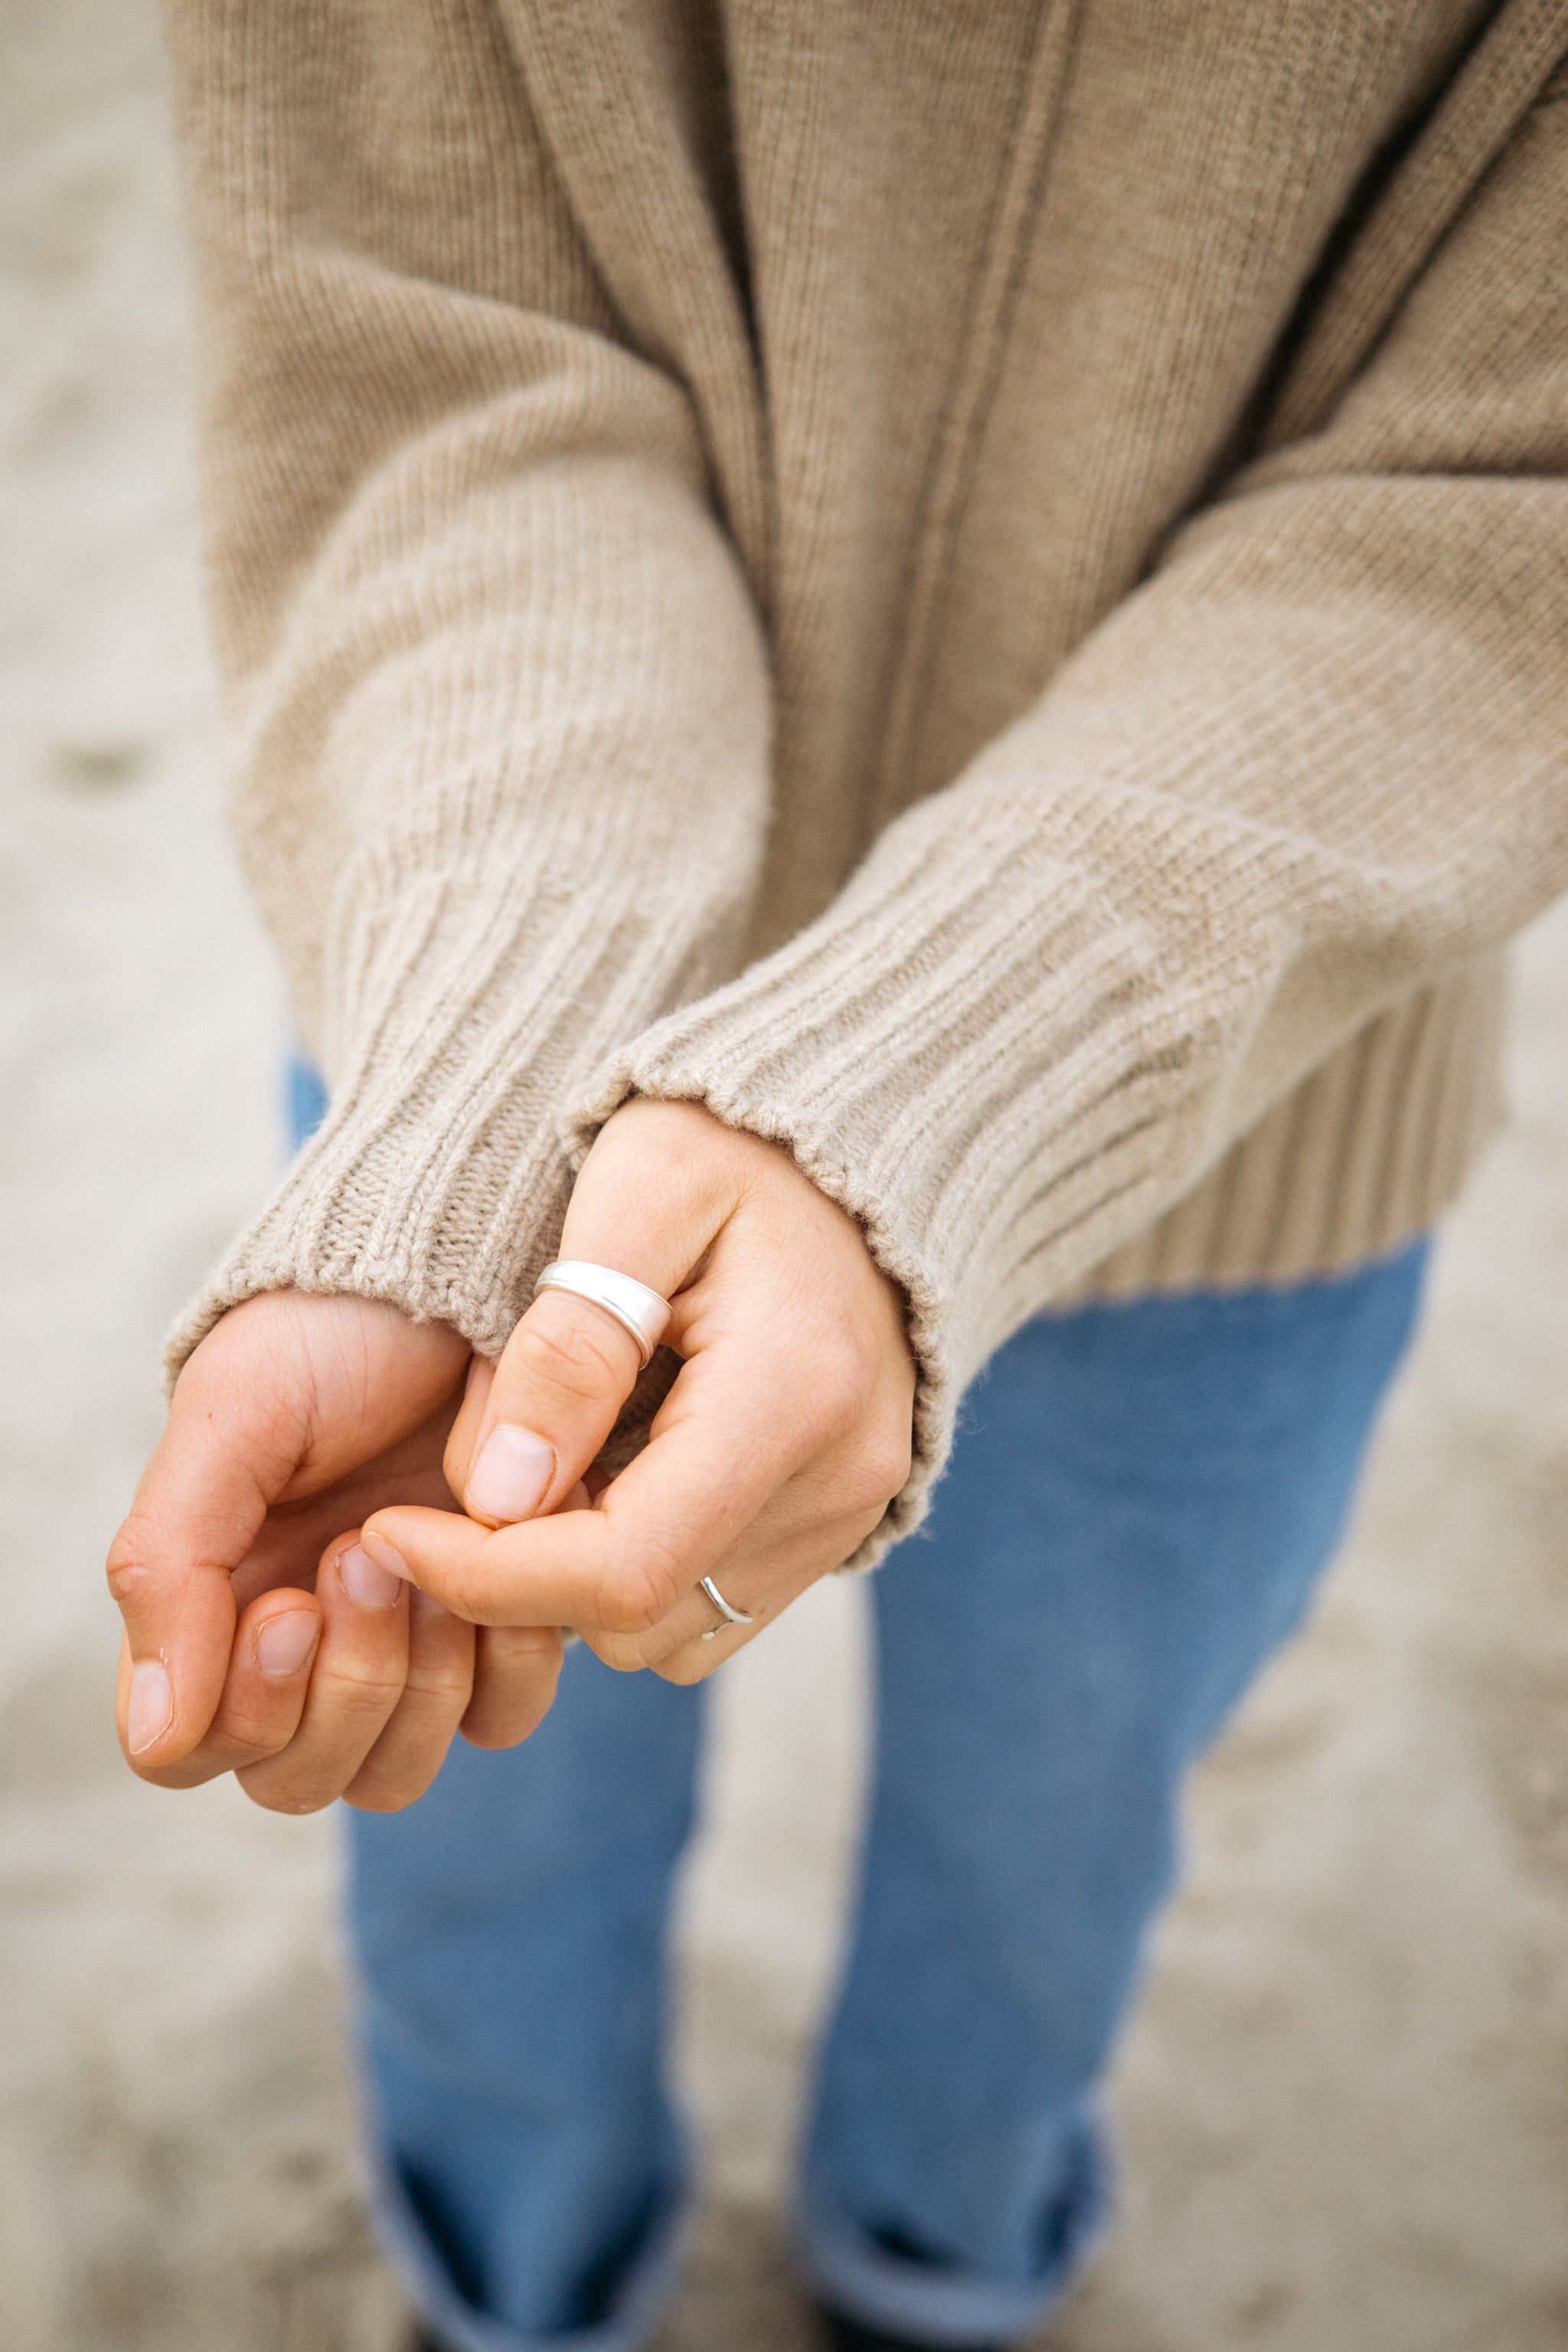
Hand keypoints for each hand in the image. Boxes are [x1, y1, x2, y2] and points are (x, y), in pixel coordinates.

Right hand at [106, 1293, 565, 1812]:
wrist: (464, 1271)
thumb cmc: (331, 1337)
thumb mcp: (235, 1420)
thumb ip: (169, 1566)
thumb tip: (155, 1731)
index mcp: (214, 1605)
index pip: (192, 1751)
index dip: (240, 1710)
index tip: (288, 1606)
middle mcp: (306, 1648)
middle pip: (300, 1776)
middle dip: (343, 1687)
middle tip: (370, 1555)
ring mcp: (408, 1647)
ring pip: (397, 1769)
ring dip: (421, 1680)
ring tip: (435, 1549)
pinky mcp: (502, 1631)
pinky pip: (502, 1717)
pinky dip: (509, 1659)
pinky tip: (505, 1556)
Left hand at [359, 1099, 915, 1683]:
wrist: (846, 1148)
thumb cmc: (731, 1149)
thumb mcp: (636, 1196)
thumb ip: (566, 1345)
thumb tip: (496, 1496)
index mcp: (793, 1395)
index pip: (623, 1567)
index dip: (484, 1577)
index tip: (389, 1529)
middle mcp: (840, 1479)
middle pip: (636, 1618)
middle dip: (528, 1567)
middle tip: (488, 1450)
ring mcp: (849, 1512)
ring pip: (667, 1633)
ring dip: (583, 1570)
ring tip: (562, 1446)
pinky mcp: (841, 1524)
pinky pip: (709, 1608)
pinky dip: (641, 1564)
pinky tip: (620, 1464)